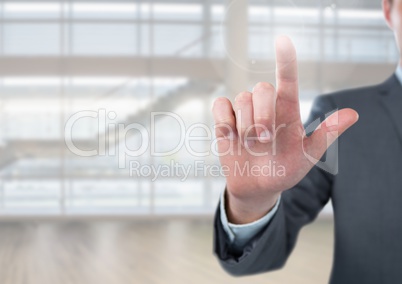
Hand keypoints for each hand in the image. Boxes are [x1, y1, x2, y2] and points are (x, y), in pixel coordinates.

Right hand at [212, 36, 358, 223]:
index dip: (285, 60)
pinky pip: (220, 105)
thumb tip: (353, 114)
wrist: (258, 186)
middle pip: (261, 89)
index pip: (287, 79)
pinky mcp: (225, 118)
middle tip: (265, 139)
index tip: (282, 41)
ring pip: (241, 98)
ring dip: (246, 126)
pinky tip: (231, 137)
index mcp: (288, 110)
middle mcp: (266, 106)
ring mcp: (244, 111)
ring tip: (251, 145)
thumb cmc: (285, 170)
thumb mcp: (307, 156)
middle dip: (262, 114)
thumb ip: (325, 135)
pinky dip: (224, 121)